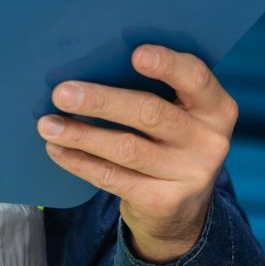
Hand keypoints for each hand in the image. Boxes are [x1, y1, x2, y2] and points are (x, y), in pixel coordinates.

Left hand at [37, 45, 237, 263]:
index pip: (196, 78)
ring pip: (126, 148)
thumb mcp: (179, 114)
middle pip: (151, 113)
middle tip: (62, 93)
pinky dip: (81, 161)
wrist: (182, 211)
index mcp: (216, 107)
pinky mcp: (164, 202)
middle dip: (102, 101)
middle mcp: (210, 141)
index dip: (167, 64)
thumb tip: (91, 64)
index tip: (135, 54)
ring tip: (48, 123)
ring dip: (81, 134)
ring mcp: (189, 174)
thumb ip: (155, 90)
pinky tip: (58, 148)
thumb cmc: (169, 141)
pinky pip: (113, 177)